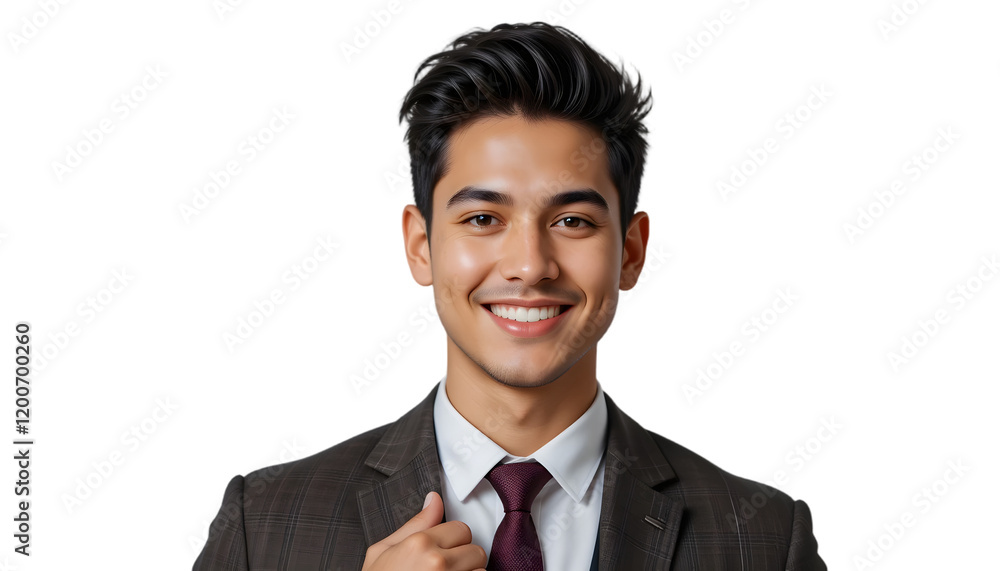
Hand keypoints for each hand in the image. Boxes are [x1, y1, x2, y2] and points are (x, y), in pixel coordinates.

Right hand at [362, 491, 487, 570]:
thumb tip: (434, 499)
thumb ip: (415, 524)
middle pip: (475, 549)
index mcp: (419, 543)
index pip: (461, 528)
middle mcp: (438, 562)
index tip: (443, 550)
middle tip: (445, 569)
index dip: (452, 540)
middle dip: (464, 558)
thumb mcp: (383, 551)